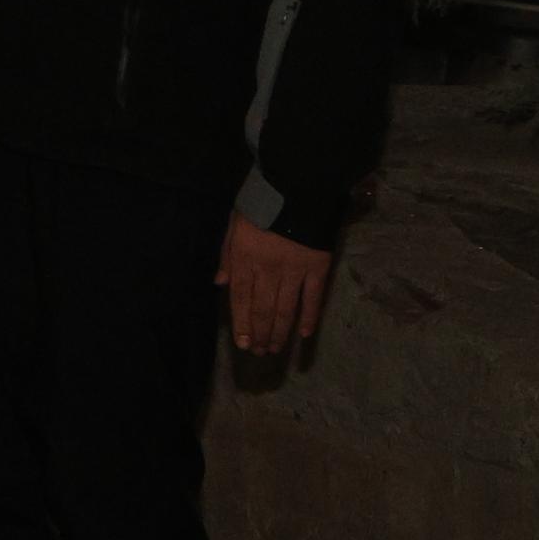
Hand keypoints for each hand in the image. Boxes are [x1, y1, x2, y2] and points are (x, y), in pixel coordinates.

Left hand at [220, 215, 335, 358]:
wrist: (297, 187)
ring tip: (275, 349)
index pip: (240, 298)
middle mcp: (268, 269)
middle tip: (259, 352)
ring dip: (280, 332)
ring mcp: (294, 270)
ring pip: (285, 309)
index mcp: (244, 258)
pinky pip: (313, 299)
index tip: (242, 343)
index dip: (241, 323)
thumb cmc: (261, 203)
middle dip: (259, 333)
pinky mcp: (318, 268)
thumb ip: (227, 255)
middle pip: (262, 309)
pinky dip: (309, 318)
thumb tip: (220, 284)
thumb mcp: (234, 225)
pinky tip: (304, 335)